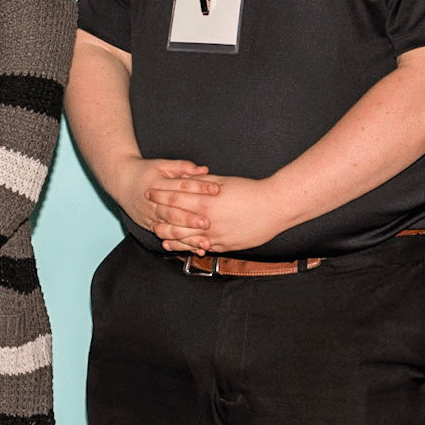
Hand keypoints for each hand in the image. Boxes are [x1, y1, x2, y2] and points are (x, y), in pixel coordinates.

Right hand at [114, 157, 216, 248]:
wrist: (120, 181)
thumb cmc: (144, 171)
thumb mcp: (161, 164)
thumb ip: (183, 167)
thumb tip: (204, 170)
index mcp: (157, 184)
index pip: (181, 186)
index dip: (199, 187)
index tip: (216, 190)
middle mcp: (153, 202)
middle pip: (173, 212)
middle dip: (190, 219)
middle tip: (207, 223)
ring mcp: (150, 216)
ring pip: (169, 229)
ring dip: (187, 237)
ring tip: (204, 243)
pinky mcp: (150, 226)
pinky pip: (166, 237)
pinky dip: (181, 245)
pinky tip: (195, 250)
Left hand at [153, 175, 287, 254]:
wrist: (276, 207)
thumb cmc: (251, 191)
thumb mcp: (223, 182)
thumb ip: (201, 182)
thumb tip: (184, 177)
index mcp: (205, 201)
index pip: (175, 198)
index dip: (160, 195)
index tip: (148, 191)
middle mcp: (207, 220)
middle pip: (175, 220)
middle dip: (159, 216)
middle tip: (147, 213)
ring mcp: (216, 235)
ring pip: (185, 238)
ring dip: (169, 235)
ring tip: (158, 232)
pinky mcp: (225, 245)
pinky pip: (202, 247)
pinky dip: (188, 246)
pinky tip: (179, 245)